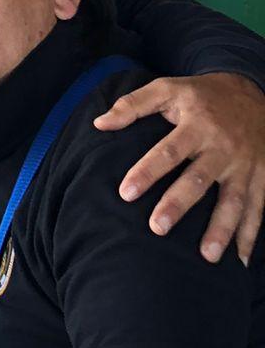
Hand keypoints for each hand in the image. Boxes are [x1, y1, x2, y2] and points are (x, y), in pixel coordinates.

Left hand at [96, 72, 264, 261]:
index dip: (147, 171)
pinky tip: (241, 260)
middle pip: (199, 179)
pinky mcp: (263, 176)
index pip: (168, 151)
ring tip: (207, 257)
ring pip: (234, 199)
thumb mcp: (167, 88)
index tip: (126, 193)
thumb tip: (99, 123)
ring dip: (222, 229)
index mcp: (196, 124)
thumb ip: (132, 104)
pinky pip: (259, 207)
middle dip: (178, 204)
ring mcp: (245, 164)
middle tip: (157, 228)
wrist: (251, 90)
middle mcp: (222, 146)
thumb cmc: (200, 95)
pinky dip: (251, 234)